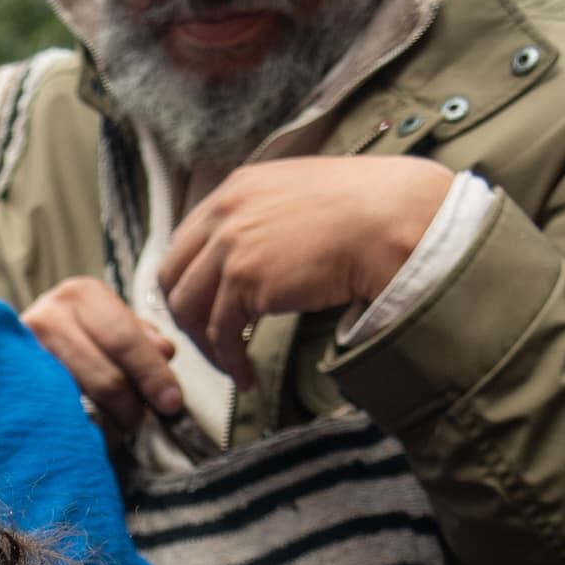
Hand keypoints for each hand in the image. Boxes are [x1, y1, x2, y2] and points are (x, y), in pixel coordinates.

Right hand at [20, 274, 189, 445]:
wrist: (6, 353)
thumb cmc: (71, 340)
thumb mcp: (109, 327)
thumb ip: (140, 339)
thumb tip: (165, 354)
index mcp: (82, 295)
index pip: (125, 340)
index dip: (152, 375)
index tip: (172, 403)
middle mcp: (50, 314)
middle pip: (106, 375)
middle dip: (131, 406)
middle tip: (138, 422)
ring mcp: (24, 350)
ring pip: (81, 401)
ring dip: (106, 423)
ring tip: (114, 428)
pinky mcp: (8, 381)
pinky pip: (54, 414)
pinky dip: (77, 428)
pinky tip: (87, 431)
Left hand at [157, 156, 460, 383]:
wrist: (391, 219)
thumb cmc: (365, 208)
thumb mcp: (300, 194)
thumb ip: (266, 216)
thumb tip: (258, 251)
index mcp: (237, 188)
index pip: (187, 241)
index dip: (191, 280)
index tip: (203, 307)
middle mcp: (225, 212)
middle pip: (173, 277)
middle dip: (186, 315)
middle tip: (208, 341)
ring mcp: (231, 245)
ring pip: (189, 309)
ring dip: (207, 345)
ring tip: (231, 364)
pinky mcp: (245, 281)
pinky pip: (221, 334)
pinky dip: (230, 362)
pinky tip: (246, 376)